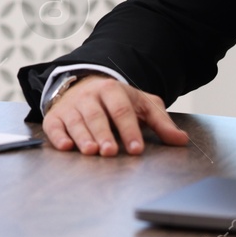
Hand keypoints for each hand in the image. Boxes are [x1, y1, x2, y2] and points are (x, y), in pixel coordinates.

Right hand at [42, 74, 189, 155]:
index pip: (122, 109)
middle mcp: (90, 96)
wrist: (82, 85)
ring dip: (83, 137)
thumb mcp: (141, 105)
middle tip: (110, 151)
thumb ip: (161, 122)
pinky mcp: (56, 117)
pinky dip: (58, 136)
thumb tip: (181, 140)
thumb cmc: (117, 101)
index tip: (136, 148)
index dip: (129, 129)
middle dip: (104, 134)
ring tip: (91, 151)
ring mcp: (71, 106)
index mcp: (112, 90)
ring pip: (76, 121)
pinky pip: (54, 126)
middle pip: (97, 115)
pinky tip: (65, 146)